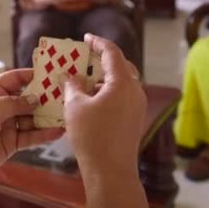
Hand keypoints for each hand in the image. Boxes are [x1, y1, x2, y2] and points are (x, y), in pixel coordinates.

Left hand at [0, 69, 63, 200]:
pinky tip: (57, 131)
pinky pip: (31, 136)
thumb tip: (35, 98)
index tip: (50, 73)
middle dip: (44, 97)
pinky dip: (44, 134)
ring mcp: (7, 125)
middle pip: (26, 98)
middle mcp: (0, 107)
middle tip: (64, 94)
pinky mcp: (12, 143)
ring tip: (65, 113)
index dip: (31, 75)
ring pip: (32, 118)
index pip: (14, 79)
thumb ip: (13, 103)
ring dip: (47, 116)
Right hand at [62, 34, 146, 173]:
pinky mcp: (134, 118)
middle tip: (85, 56)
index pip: (112, 53)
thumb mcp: (75, 106)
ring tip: (84, 79)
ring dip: (104, 77)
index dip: (98, 42)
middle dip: (103, 59)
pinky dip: (108, 91)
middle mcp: (135, 91)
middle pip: (121, 65)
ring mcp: (137, 106)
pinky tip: (91, 98)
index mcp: (123, 82)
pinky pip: (122, 96)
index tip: (86, 38)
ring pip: (122, 82)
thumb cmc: (92, 136)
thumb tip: (71, 75)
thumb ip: (73, 85)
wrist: (110, 170)